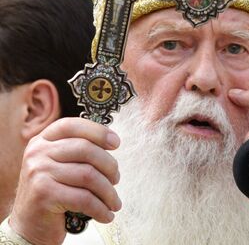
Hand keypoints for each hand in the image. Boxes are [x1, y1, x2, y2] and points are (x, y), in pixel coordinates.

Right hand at [9, 118, 121, 244]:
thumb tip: (112, 142)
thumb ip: (78, 150)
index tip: (116, 143)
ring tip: (114, 201)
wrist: (28, 225)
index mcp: (42, 140)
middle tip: (116, 179)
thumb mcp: (59, 164)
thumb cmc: (53, 192)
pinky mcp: (43, 194)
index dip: (98, 131)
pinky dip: (100, 208)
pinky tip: (106, 214)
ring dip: (108, 191)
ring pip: (88, 175)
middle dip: (109, 165)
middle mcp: (37, 153)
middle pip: (85, 149)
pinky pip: (83, 198)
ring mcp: (39, 172)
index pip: (72, 125)